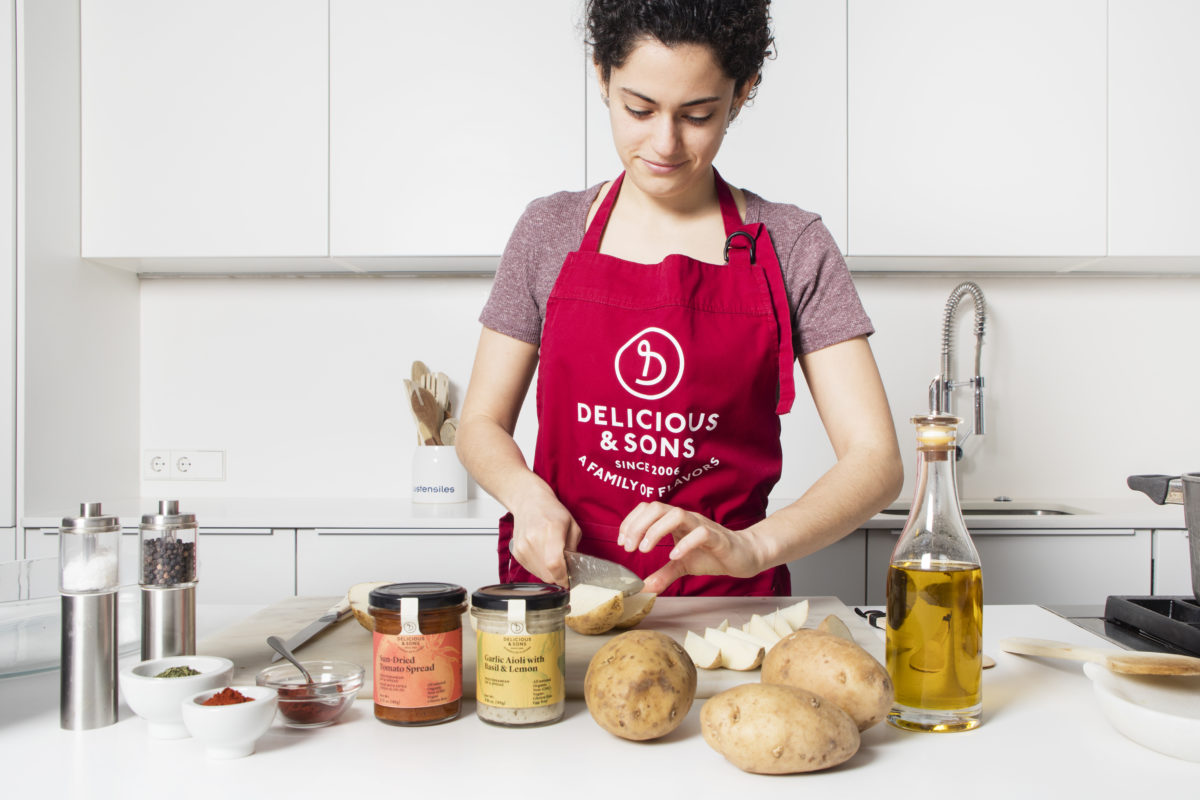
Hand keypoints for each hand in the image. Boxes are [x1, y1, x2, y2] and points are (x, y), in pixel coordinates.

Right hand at [509, 484, 581, 586]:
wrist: (529, 502)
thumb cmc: (551, 511)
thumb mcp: (572, 526)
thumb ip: (574, 549)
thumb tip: (572, 569)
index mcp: (552, 530)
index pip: (554, 564)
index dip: (562, 577)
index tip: (568, 581)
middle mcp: (534, 539)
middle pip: (547, 573)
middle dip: (558, 576)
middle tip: (563, 566)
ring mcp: (522, 546)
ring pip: (539, 574)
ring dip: (549, 572)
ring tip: (552, 556)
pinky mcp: (516, 552)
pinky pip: (531, 569)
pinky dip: (540, 568)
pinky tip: (542, 554)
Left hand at [617, 502, 764, 593]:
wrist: (744, 556)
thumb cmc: (712, 555)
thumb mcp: (682, 566)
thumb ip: (663, 574)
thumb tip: (644, 588)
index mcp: (675, 521)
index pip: (647, 509)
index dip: (631, 522)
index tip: (624, 543)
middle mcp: (686, 518)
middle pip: (657, 507)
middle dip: (638, 526)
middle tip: (631, 548)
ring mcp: (702, 525)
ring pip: (676, 515)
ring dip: (655, 531)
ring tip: (645, 550)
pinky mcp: (717, 537)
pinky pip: (700, 533)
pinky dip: (684, 544)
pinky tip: (673, 556)